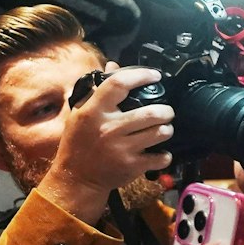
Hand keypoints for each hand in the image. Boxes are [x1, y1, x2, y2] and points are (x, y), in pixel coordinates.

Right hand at [40, 64, 174, 218]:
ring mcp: (121, 148)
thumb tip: (114, 66)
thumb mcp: (80, 114)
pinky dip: (165, 155)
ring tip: (164, 129)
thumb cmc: (78, 143)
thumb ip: (98, 91)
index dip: (140, 75)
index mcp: (93, 112)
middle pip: (150, 112)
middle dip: (165, 110)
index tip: (154, 75)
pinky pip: (160, 157)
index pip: (118, 84)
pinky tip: (160, 152)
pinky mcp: (131, 166)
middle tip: (166, 111)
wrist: (76, 178)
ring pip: (160, 132)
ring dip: (167, 129)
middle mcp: (108, 128)